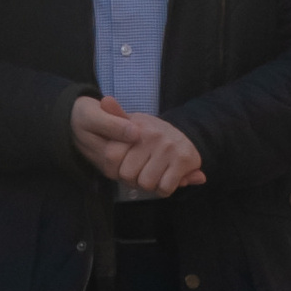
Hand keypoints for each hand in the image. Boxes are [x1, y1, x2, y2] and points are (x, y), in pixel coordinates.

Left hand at [69, 93, 203, 194]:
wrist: (185, 137)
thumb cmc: (151, 135)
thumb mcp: (131, 123)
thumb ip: (115, 116)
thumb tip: (105, 101)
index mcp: (135, 126)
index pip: (111, 157)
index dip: (116, 168)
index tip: (126, 163)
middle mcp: (152, 135)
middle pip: (127, 175)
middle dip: (133, 179)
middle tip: (142, 171)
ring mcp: (168, 147)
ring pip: (146, 183)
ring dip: (150, 186)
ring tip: (154, 174)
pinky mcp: (183, 160)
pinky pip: (164, 188)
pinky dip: (164, 190)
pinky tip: (166, 179)